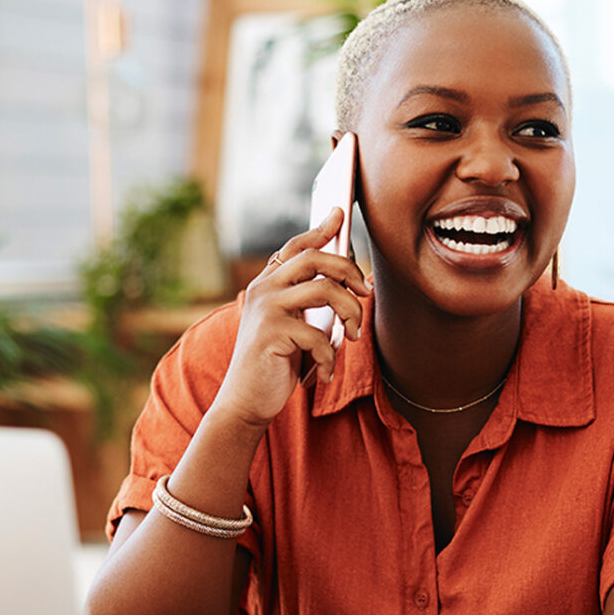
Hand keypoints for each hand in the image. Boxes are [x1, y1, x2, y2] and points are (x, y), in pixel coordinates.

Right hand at [212, 210, 371, 426]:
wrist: (246, 400)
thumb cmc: (276, 364)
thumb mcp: (293, 326)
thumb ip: (308, 303)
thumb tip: (347, 283)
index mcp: (267, 284)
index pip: (296, 247)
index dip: (320, 229)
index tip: (339, 213)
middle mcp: (263, 289)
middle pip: (316, 258)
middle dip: (350, 271)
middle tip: (367, 292)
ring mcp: (265, 308)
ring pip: (325, 290)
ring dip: (351, 314)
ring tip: (354, 337)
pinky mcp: (272, 332)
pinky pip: (320, 335)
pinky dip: (331, 358)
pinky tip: (326, 374)